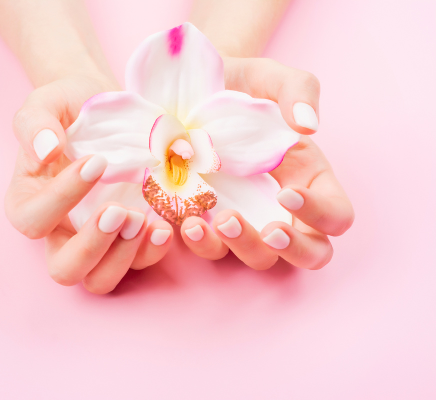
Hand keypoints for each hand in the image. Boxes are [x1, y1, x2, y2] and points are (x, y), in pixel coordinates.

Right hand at [6, 74, 173, 293]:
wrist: (104, 107)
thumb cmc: (69, 107)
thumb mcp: (45, 104)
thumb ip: (34, 125)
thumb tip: (45, 151)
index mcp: (29, 202)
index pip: (35, 219)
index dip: (63, 197)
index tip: (96, 162)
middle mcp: (59, 231)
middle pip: (64, 269)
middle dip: (92, 247)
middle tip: (118, 211)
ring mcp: (97, 240)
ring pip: (101, 279)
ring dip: (123, 257)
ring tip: (142, 220)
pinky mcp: (129, 239)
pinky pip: (138, 264)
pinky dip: (152, 252)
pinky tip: (164, 227)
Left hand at [180, 58, 353, 269]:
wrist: (190, 90)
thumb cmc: (240, 86)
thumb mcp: (270, 78)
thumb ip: (298, 90)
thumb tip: (309, 124)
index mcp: (308, 177)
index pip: (336, 215)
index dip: (321, 214)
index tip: (286, 191)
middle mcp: (280, 206)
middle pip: (309, 253)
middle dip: (293, 249)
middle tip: (269, 231)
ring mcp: (245, 218)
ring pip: (260, 258)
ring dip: (243, 247)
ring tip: (218, 221)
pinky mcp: (209, 222)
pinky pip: (212, 249)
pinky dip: (202, 243)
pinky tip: (188, 223)